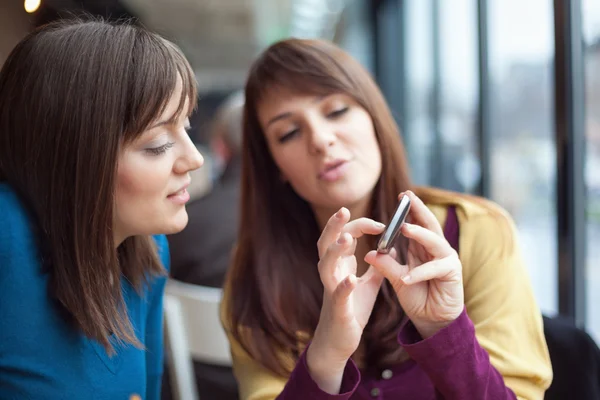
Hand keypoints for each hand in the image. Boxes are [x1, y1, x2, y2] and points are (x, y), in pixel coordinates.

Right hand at [306, 207, 385, 392]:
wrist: (339, 340)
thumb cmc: (351, 310)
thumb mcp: (367, 285)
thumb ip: (377, 267)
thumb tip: (392, 250)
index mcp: (340, 265)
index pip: (345, 235)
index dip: (360, 225)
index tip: (381, 224)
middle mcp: (332, 273)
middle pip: (326, 243)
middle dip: (334, 226)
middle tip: (343, 210)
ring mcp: (331, 289)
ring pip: (326, 265)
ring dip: (334, 252)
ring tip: (345, 240)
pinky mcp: (337, 308)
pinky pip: (337, 294)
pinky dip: (343, 286)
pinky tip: (351, 280)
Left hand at [364, 191, 463, 338]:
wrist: (432, 321)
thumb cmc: (417, 297)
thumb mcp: (398, 279)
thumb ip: (387, 265)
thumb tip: (370, 253)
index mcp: (422, 247)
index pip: (417, 223)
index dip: (410, 210)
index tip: (402, 195)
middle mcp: (437, 250)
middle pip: (429, 225)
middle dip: (418, 210)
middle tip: (408, 196)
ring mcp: (447, 260)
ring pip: (434, 242)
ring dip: (419, 235)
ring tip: (404, 228)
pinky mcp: (452, 274)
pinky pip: (434, 269)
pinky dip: (419, 273)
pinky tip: (406, 278)